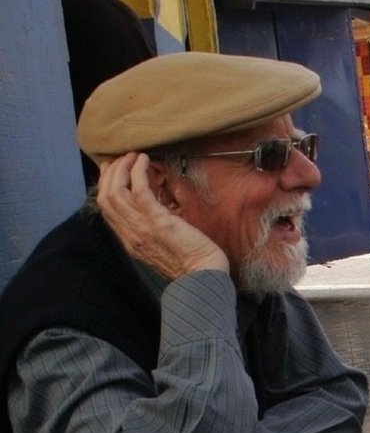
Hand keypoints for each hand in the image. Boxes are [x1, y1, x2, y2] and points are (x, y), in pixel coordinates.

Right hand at [95, 153, 228, 278]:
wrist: (202, 277)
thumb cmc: (191, 262)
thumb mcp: (162, 246)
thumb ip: (152, 229)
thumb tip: (155, 209)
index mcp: (130, 240)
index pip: (107, 209)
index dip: (105, 186)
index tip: (111, 170)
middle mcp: (129, 233)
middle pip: (105, 197)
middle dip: (111, 173)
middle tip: (122, 158)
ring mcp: (141, 227)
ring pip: (116, 191)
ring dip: (123, 168)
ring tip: (134, 155)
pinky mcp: (157, 220)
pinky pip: (139, 190)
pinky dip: (138, 171)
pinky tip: (143, 160)